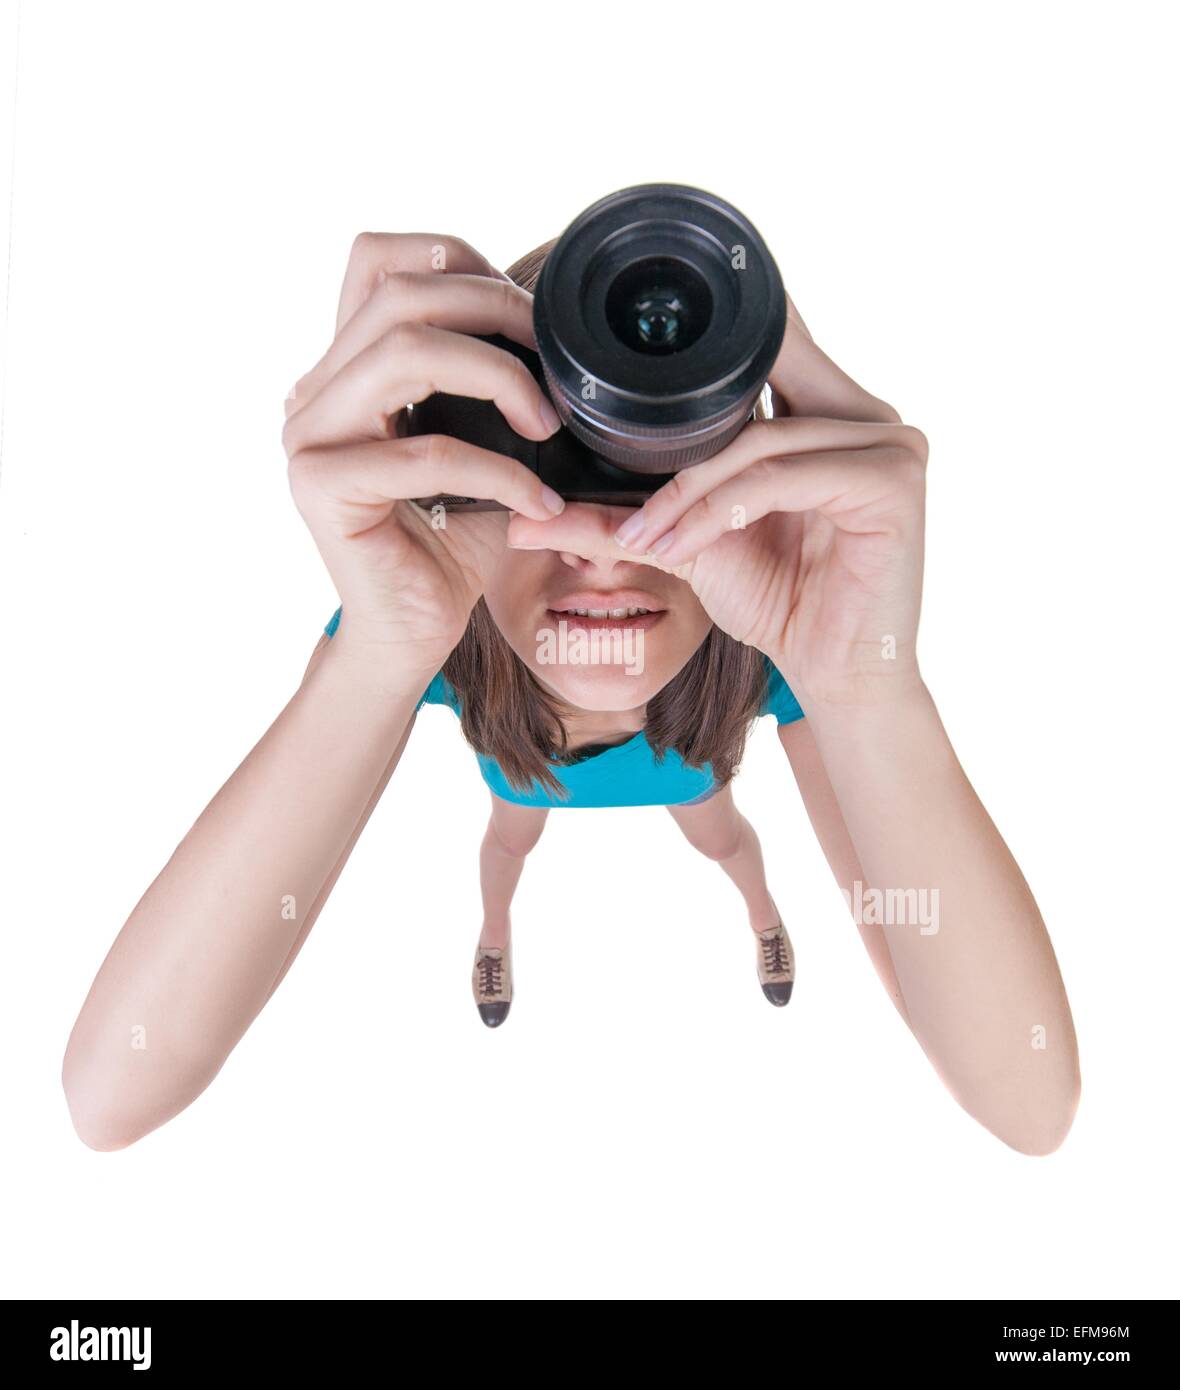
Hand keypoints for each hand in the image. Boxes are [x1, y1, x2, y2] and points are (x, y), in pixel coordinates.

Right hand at [282, 232, 564, 673]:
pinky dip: (499, 471)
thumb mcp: (480, 440)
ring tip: (547, 426)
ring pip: (402, 353)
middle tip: (557, 367)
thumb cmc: (451, 539)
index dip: (458, 261)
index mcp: (344, 367)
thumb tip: (556, 326)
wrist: (411, 632)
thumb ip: (489, 380)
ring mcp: (308, 436)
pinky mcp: (321, 488)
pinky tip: (538, 502)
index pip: (378, 260)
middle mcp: (314, 391)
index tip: (528, 316)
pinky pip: (426, 454)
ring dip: (496, 377)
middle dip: (494, 312)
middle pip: (399, 295)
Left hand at [504, 297, 927, 708]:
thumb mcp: (691, 546)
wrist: (836, 674)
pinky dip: (720, 511)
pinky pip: (780, 478)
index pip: (761, 350)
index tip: (614, 393)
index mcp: (831, 408)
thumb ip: (623, 518)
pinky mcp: (894, 480)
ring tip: (646, 540)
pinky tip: (683, 547)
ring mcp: (891, 441)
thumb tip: (528, 516)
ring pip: (757, 441)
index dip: (695, 362)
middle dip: (676, 442)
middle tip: (626, 496)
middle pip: (750, 389)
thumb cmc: (779, 603)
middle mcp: (868, 411)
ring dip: (686, 493)